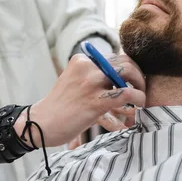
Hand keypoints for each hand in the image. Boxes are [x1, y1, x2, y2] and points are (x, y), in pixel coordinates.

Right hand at [16, 54, 145, 147]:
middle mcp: (87, 66)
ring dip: (140, 87)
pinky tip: (137, 108)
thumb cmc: (60, 107)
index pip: (114, 57)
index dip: (128, 68)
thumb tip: (123, 82)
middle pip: (125, 61)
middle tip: (140, 89)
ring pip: (128, 73)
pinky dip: (137, 99)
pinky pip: (126, 94)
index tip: (133, 81)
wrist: (41, 123)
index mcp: (81, 60)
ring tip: (140, 100)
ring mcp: (91, 82)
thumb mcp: (75, 82)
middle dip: (138, 75)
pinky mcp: (95, 100)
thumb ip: (95, 78)